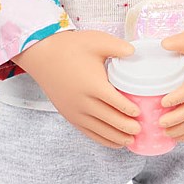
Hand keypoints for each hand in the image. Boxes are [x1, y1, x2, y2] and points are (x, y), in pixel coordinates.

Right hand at [12, 29, 142, 148]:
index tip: (141, 113)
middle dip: (127, 127)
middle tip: (142, 130)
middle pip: (110, 120)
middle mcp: (83, 101)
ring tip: (131, 140)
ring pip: (100, 130)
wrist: (42, 55)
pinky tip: (115, 142)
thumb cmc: (70, 46)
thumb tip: (136, 53)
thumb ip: (118, 47)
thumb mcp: (97, 41)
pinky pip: (88, 132)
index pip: (116, 103)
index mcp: (93, 84)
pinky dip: (103, 139)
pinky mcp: (69, 115)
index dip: (130, 110)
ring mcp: (75, 111)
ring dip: (117, 137)